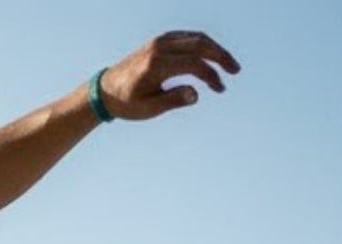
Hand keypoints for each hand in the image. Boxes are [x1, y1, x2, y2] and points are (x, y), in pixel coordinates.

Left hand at [100, 30, 238, 120]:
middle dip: (221, 56)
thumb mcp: (148, 108)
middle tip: (235, 70)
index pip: (194, 64)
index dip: (211, 75)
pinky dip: (203, 45)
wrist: (105, 89)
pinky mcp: (161, 40)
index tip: (220, 88)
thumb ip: (173, 100)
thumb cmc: (127, 103)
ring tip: (227, 65)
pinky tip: (211, 57)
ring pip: (196, 38)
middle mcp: (160, 47)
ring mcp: (161, 41)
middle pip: (200, 44)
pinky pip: (188, 37)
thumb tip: (196, 94)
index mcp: (157, 65)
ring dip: (215, 49)